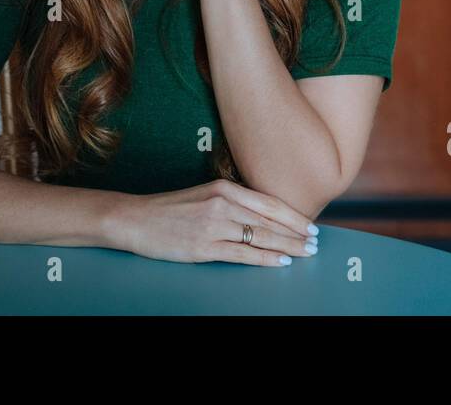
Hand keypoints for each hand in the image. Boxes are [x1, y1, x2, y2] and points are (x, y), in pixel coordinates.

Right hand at [105, 178, 318, 265]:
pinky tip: (280, 262)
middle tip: (316, 242)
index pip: (268, 202)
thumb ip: (230, 202)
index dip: (292, 215)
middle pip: (269, 220)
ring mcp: (213, 225)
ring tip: (305, 253)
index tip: (309, 225)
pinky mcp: (204, 246)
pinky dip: (265, 258)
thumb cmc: (169, 209)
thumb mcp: (203, 196)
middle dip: (296, 233)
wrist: (135, 219)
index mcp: (223, 188)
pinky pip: (242, 253)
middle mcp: (222, 203)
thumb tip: (260, 217)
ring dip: (287, 246)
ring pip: (261, 236)